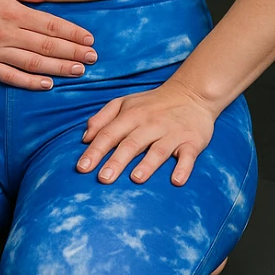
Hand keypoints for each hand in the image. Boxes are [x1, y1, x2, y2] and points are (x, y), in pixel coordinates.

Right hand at [0, 0, 98, 90]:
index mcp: (10, 11)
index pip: (50, 24)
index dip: (72, 33)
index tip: (89, 38)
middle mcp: (5, 34)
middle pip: (47, 45)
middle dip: (73, 52)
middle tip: (93, 58)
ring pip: (33, 63)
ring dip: (59, 68)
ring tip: (79, 70)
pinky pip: (10, 77)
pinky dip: (30, 82)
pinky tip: (47, 84)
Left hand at [76, 82, 216, 186]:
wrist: (191, 93)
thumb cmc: (152, 103)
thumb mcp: (125, 103)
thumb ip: (102, 118)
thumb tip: (85, 138)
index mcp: (131, 115)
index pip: (109, 134)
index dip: (95, 151)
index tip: (82, 168)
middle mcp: (150, 124)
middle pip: (131, 143)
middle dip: (116, 161)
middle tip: (103, 178)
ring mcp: (172, 133)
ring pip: (158, 150)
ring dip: (148, 165)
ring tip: (135, 179)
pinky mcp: (192, 141)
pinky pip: (188, 156)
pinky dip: (183, 168)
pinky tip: (176, 180)